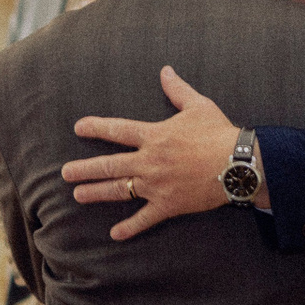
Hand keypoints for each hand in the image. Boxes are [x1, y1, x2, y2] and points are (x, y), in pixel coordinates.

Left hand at [61, 66, 246, 240]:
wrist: (238, 163)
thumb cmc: (219, 132)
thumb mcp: (198, 105)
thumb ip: (177, 89)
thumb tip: (165, 70)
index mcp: (154, 135)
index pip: (118, 130)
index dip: (96, 127)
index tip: (79, 127)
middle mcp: (149, 161)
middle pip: (109, 165)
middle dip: (85, 168)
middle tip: (66, 172)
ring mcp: (156, 185)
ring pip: (119, 189)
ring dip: (96, 193)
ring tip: (78, 195)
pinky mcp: (167, 204)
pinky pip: (144, 218)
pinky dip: (129, 227)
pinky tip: (115, 234)